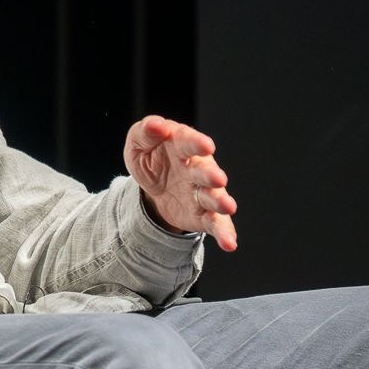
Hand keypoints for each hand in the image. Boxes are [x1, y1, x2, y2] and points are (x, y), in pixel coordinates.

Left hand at [123, 114, 238, 250]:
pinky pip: (215, 224)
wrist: (152, 187)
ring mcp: (202, 192)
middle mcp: (197, 168)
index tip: (205, 145)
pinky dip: (224, 233)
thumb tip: (157, 124)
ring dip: (221, 202)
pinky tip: (230, 243)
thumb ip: (146, 131)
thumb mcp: (138, 143)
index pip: (189, 142)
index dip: (197, 143)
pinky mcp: (203, 215)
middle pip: (206, 171)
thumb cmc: (150, 157)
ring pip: (214, 197)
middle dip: (211, 175)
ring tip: (228, 206)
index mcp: (181, 146)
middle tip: (218, 178)